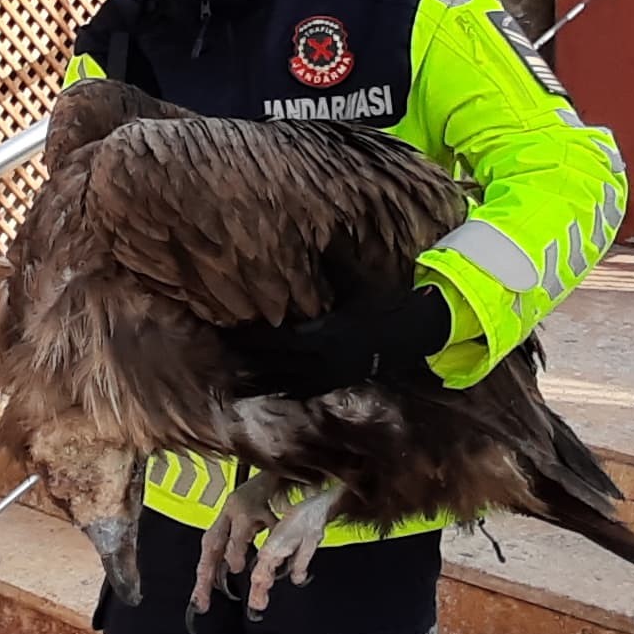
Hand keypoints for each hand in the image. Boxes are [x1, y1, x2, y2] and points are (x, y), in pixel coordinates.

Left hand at [223, 286, 453, 398]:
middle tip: (219, 352)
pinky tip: (261, 390)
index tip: (230, 331)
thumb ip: (332, 264)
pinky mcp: (336, 384)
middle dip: (250, 358)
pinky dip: (280, 391)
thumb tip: (313, 241)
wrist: (414, 333)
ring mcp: (332, 376)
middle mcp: (327, 358)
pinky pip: (302, 392)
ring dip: (260, 378)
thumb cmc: (384, 302)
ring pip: (287, 382)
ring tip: (231, 375)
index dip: (255, 337)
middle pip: (278, 362)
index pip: (282, 338)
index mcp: (328, 332)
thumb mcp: (358, 281)